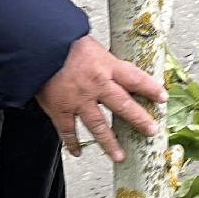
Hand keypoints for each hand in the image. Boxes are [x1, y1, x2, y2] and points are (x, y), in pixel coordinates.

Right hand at [35, 35, 167, 162]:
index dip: (151, 88)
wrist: (36, 45)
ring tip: (119, 156)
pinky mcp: (60, 109)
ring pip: (98, 126)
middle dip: (139, 119)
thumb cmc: (61, 40)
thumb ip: (102, 60)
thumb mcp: (90, 45)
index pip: (135, 78)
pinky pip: (68, 131)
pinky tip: (77, 152)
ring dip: (110, 143)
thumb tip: (113, 65)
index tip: (162, 97)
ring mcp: (78, 100)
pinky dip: (72, 143)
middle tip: (150, 131)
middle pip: (123, 105)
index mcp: (106, 65)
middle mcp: (96, 85)